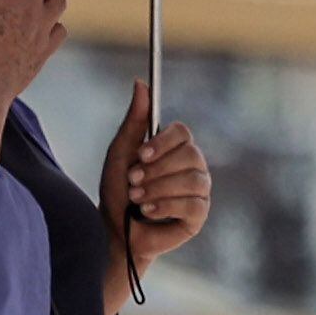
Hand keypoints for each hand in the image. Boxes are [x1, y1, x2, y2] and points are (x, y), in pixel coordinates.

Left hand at [99, 77, 210, 292]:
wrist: (115, 231)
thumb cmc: (117, 191)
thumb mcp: (121, 152)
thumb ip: (134, 120)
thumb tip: (141, 83)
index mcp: (175, 148)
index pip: (183, 133)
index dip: (163, 143)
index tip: (140, 155)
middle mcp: (193, 167)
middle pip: (190, 155)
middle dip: (156, 171)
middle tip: (133, 181)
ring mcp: (199, 191)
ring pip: (191, 180)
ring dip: (157, 190)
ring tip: (137, 200)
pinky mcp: (199, 216)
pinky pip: (193, 205)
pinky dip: (166, 207)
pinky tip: (149, 212)